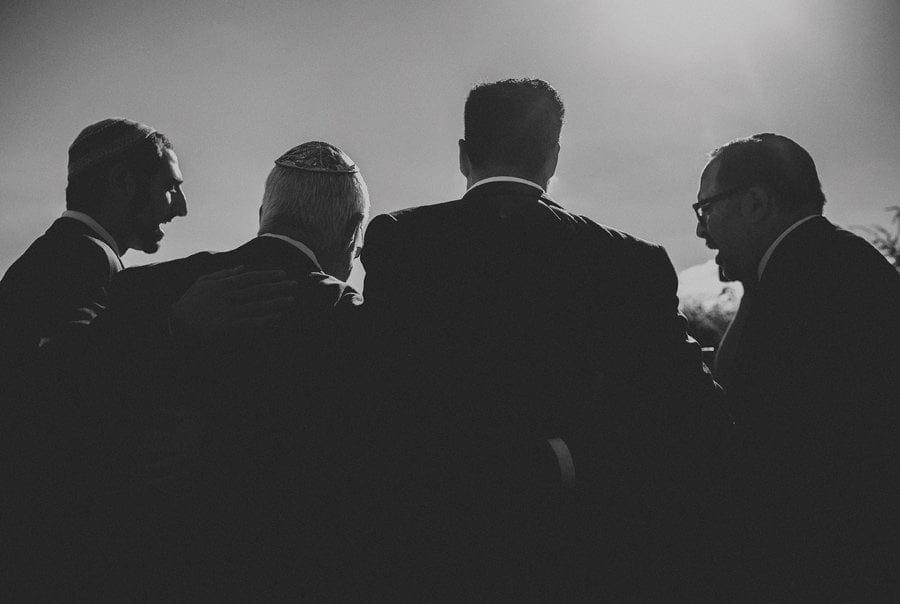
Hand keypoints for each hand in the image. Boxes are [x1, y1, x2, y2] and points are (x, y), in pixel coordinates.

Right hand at [171, 266, 297, 339]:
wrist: (178, 323)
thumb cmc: (190, 301)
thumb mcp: (204, 282)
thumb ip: (224, 273)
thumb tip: (242, 267)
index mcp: (224, 283)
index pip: (251, 277)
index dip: (269, 275)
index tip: (283, 273)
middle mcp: (229, 295)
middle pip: (259, 289)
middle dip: (278, 286)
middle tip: (295, 284)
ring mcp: (229, 310)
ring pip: (258, 304)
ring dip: (276, 302)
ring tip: (291, 299)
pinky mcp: (229, 325)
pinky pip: (251, 321)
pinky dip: (265, 318)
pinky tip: (277, 316)